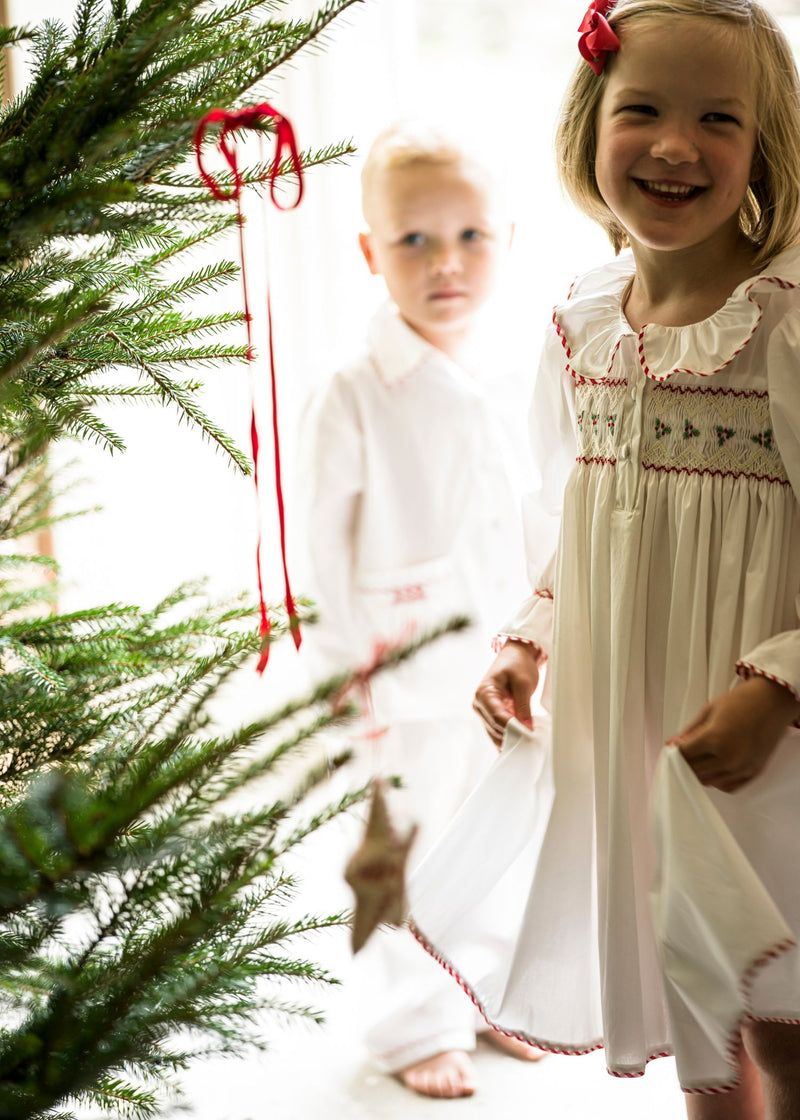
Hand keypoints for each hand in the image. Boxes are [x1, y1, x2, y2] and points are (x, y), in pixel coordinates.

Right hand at [473, 640, 540, 747]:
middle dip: (513, 735)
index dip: (514, 728)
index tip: (529, 735)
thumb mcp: (524, 683)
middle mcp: (479, 703)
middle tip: (532, 741)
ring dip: (511, 738)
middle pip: (495, 727)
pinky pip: (497, 729)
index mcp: (484, 692)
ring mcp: (483, 710)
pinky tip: (521, 740)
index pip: (498, 717)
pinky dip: (508, 735)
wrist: (515, 655)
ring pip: (495, 732)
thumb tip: (526, 729)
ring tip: (528, 742)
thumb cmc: (518, 664)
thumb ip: (523, 707)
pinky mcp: (490, 714)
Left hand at [670, 676, 799, 792]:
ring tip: (699, 759)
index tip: (673, 748)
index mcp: (714, 739)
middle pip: (694, 771)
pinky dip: (718, 781)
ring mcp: (742, 768)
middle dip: (685, 763)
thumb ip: (690, 731)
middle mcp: (728, 758)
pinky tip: (715, 768)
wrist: (773, 701)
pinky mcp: (754, 772)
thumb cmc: (741, 700)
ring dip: (700, 773)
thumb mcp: (709, 710)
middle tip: (684, 754)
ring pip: (710, 782)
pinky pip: (728, 786)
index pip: (684, 755)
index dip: (675, 752)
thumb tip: (672, 744)